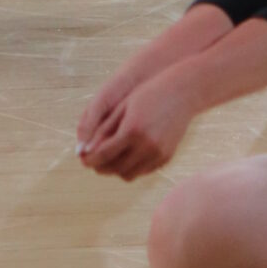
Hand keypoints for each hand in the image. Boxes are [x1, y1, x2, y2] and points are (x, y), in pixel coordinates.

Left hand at [77, 72, 194, 179]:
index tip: (83, 159)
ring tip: (109, 160)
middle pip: (115, 168)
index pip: (104, 154)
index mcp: (132, 130)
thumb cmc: (148, 94)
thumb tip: (84, 151)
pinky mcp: (166, 157)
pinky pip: (144, 171)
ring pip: (129, 174)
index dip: (90, 159)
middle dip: (101, 167)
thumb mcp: (122, 108)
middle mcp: (146, 145)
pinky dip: (132, 168)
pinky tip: (127, 157)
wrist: (183, 93)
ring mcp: (158, 153)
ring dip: (116, 170)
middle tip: (93, 162)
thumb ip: (103, 131)